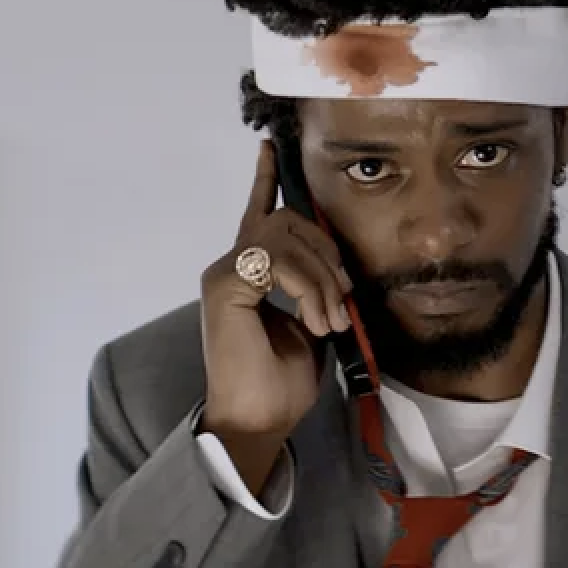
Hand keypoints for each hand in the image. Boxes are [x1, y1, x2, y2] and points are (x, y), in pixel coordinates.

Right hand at [198, 140, 351, 484]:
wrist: (258, 420)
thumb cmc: (281, 383)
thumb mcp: (311, 326)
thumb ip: (317, 290)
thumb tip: (340, 272)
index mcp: (251, 272)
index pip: (259, 213)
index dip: (266, 179)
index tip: (272, 147)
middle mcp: (232, 265)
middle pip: (288, 219)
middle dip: (327, 253)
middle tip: (344, 299)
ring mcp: (224, 273)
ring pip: (285, 235)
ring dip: (321, 277)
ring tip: (329, 318)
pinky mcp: (224, 285)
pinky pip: (276, 259)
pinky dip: (306, 287)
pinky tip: (314, 318)